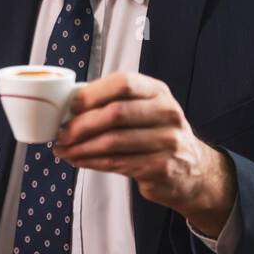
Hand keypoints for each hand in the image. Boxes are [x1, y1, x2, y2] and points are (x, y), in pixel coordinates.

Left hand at [50, 72, 236, 235]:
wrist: (193, 171)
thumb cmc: (156, 136)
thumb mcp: (145, 111)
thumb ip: (114, 104)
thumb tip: (68, 108)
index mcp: (158, 91)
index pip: (123, 83)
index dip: (92, 94)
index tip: (69, 107)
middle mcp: (167, 112)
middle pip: (115, 113)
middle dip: (80, 125)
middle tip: (60, 135)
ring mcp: (168, 141)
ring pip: (113, 142)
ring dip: (81, 148)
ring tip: (63, 151)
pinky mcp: (162, 167)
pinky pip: (118, 163)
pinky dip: (92, 163)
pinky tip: (79, 161)